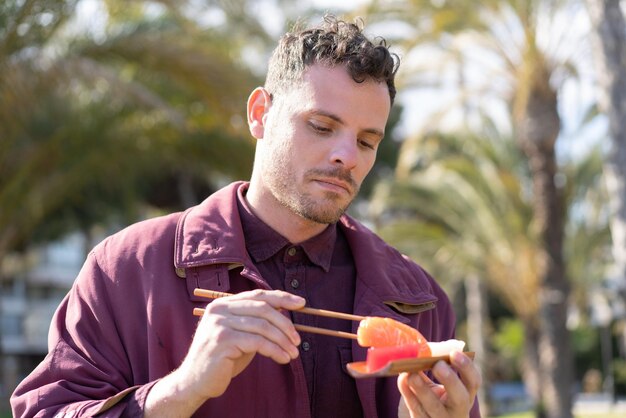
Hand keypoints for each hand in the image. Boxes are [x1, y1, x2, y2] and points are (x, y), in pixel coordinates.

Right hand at [145, 289, 304, 416]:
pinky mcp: (222, 341)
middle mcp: (219, 310)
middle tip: (297, 339)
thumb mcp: (240, 334)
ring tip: (293, 353)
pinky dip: (275, 350)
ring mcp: (219, 324)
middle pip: (262, 308)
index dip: (282, 297)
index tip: (301, 303)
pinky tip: (283, 358)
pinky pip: (257, 342)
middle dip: (285, 323)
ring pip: (262, 326)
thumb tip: (285, 311)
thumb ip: (256, 321)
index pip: (258, 295)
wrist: (195, 381)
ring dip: (282, 341)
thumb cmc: (223, 358)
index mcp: (223, 304)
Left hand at [397, 351, 480, 417]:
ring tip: (412, 373)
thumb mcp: (440, 385)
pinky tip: (402, 380)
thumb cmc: (434, 397)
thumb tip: (421, 351)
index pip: (473, 381)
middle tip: (438, 365)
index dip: (467, 367)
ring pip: (434, 407)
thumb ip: (434, 368)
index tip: (454, 353)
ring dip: (423, 389)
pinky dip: (408, 394)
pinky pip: (416, 410)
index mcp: (466, 394)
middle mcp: (458, 410)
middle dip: (450, 380)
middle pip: (460, 398)